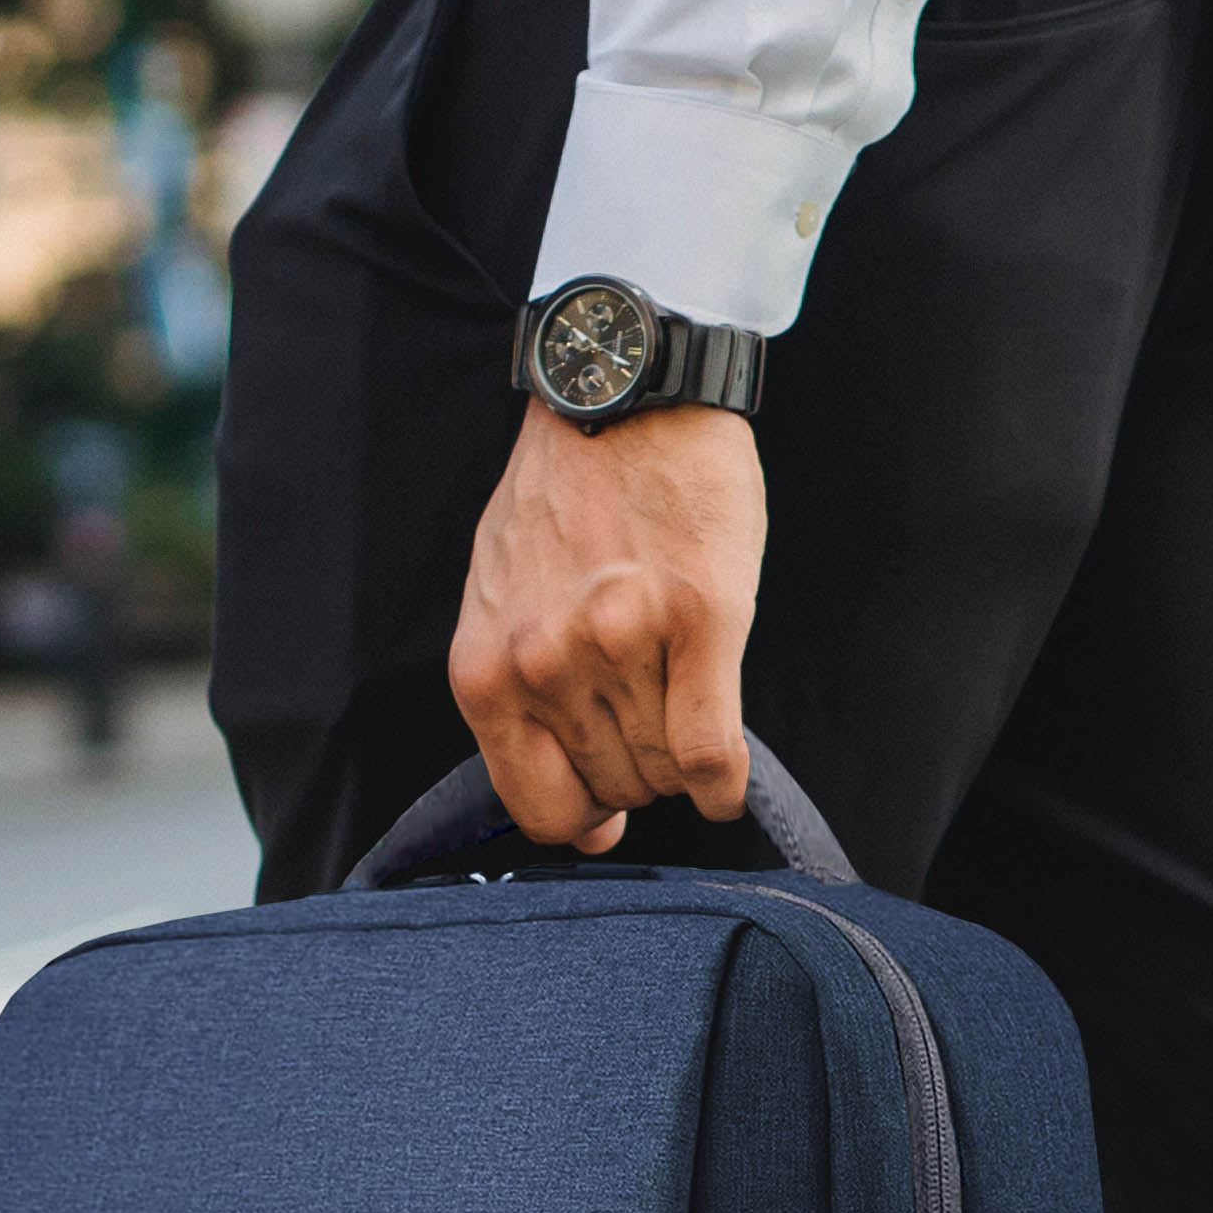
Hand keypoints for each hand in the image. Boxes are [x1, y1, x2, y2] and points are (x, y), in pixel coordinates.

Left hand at [452, 402, 763, 849]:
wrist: (625, 395)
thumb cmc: (567, 494)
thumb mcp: (504, 599)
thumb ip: (520, 701)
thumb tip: (582, 816)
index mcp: (487, 666)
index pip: (538, 806)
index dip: (583, 816)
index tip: (607, 807)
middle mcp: (547, 663)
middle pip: (613, 789)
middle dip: (640, 779)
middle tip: (653, 729)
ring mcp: (622, 643)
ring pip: (664, 773)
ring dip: (682, 768)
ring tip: (685, 717)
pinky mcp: (699, 620)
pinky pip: (712, 751)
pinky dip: (725, 783)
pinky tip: (725, 780)